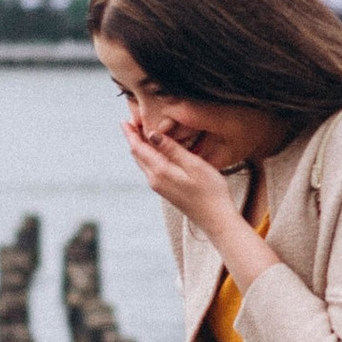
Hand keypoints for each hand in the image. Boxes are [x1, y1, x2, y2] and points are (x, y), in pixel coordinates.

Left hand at [120, 107, 246, 244]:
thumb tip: (151, 134)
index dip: (131, 133)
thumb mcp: (193, 165)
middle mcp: (155, 180)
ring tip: (141, 132)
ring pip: (144, 163)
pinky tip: (156, 151)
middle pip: (138, 155)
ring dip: (141, 147)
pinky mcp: (166, 191)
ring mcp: (160, 187)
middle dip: (133, 138)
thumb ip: (172, 149)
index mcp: (160, 172)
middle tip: (132, 121)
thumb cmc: (210, 191)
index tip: (124, 120)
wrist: (216, 220)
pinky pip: (151, 169)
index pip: (138, 148)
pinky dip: (149, 156)